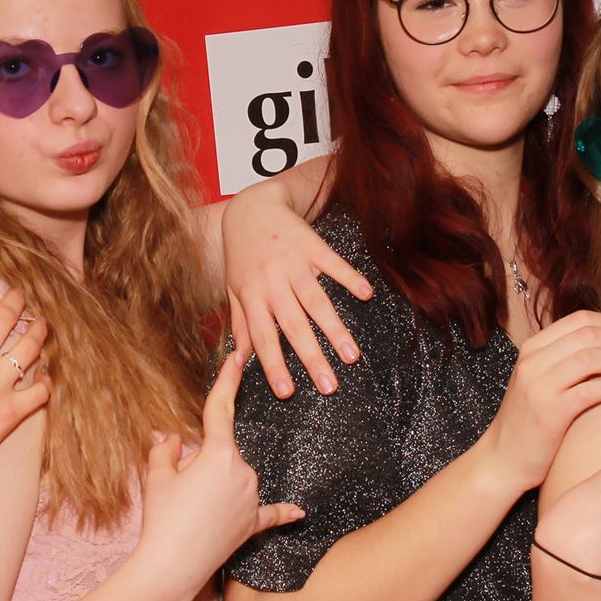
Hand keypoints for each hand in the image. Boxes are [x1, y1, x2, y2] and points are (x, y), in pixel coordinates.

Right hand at [136, 350, 304, 600]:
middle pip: (222, 451)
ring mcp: (252, 498)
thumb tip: (172, 438)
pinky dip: (283, 512)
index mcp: (218, 454)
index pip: (221, 409)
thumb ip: (167, 449)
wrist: (171, 567)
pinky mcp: (253, 523)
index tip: (238, 356)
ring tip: (191, 512)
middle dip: (201, 460)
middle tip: (178, 489)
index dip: (227, 380)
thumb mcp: (157, 476)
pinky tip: (300, 511)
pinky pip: (270, 512)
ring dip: (217, 484)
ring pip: (235, 476)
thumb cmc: (162, 519)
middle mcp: (243, 471)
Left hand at [222, 195, 370, 398]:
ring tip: (352, 356)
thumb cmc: (242, 255)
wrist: (252, 208)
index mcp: (252, 296)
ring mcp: (294, 264)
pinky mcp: (313, 246)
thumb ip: (241, 324)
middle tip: (329, 386)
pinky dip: (350, 278)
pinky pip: (333, 264)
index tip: (287, 392)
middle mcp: (273, 283)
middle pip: (294, 325)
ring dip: (335, 329)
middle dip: (312, 358)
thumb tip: (239, 362)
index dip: (273, 365)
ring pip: (316, 301)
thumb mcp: (234, 289)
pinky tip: (367, 295)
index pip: (263, 337)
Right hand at [480, 311, 600, 488]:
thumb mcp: (537, 379)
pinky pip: (589, 390)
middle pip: (588, 335)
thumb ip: (563, 358)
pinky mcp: (549, 413)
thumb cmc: (527, 420)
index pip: (580, 320)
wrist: (501, 459)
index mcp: (531, 349)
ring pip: (589, 359)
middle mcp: (532, 363)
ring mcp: (538, 387)